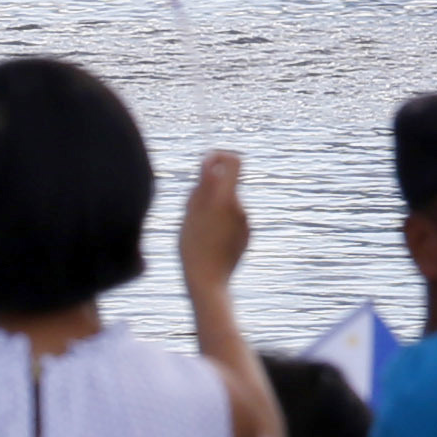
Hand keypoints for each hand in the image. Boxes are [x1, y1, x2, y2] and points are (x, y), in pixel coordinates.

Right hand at [180, 151, 250, 292]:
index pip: (234, 161)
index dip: (221, 156)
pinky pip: (231, 220)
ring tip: (197, 231)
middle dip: (208, 190)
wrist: (208, 281)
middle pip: (225, 185)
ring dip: (212, 209)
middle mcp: (240, 207)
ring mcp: (245, 222)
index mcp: (226, 198)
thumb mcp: (190, 213)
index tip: (206, 163)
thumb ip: (202, 185)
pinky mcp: (246, 234)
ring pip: (226, 204)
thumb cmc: (192, 247)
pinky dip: (219, 223)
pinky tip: (208, 241)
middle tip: (191, 211)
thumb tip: (211, 162)